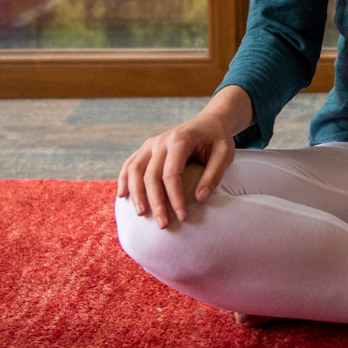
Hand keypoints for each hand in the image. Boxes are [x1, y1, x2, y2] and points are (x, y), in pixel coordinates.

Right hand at [117, 112, 235, 228]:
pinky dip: (123, 179)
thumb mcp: (224, 154)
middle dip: (156, 202)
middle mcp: (162, 140)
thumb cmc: (218, 139)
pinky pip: (130, 163)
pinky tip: (123, 195)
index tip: (182, 217)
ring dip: (136, 193)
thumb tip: (199, 200)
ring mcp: (151, 143)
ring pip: (135, 169)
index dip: (175, 198)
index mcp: (180, 140)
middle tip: (163, 225)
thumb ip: (213, 176)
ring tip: (141, 214)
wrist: (209, 122)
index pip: (171, 174)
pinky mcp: (147, 148)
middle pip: (151, 175)